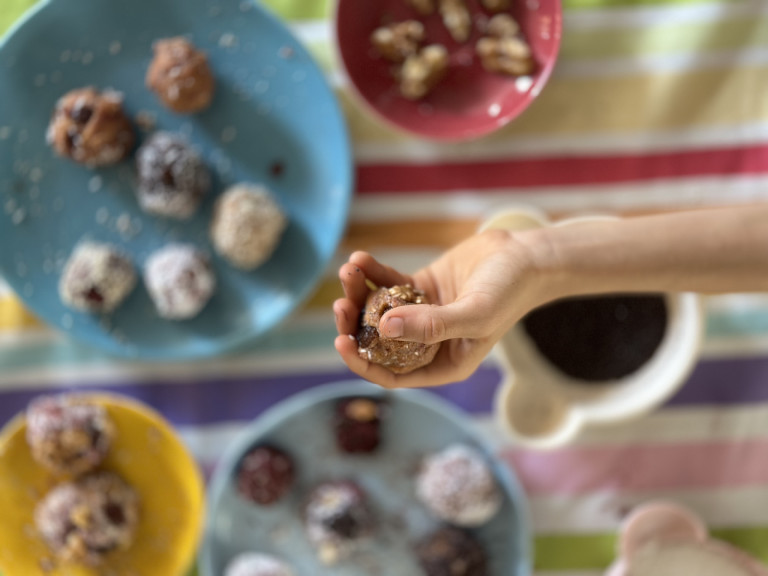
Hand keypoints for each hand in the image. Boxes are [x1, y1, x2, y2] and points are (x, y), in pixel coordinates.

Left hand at [333, 229, 541, 387]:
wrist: (525, 256)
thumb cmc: (508, 292)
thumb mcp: (474, 314)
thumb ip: (432, 325)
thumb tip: (385, 328)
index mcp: (442, 364)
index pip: (392, 374)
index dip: (362, 362)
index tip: (341, 341)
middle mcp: (428, 344)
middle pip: (378, 342)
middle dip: (355, 324)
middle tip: (341, 303)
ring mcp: (422, 315)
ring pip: (379, 311)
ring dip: (359, 293)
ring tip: (349, 271)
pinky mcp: (420, 289)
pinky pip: (388, 284)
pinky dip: (373, 273)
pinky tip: (360, 259)